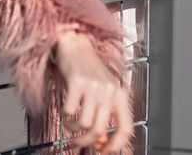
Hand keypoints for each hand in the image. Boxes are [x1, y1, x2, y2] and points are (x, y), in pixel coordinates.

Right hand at [54, 31, 132, 152]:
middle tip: (77, 141)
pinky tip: (66, 110)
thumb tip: (99, 142)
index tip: (103, 151)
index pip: (126, 128)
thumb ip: (104, 115)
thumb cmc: (89, 71)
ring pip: (85, 123)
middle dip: (86, 142)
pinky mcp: (77, 81)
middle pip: (100, 130)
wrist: (76, 46)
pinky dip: (65, 115)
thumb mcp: (102, 92)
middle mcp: (109, 90)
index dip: (115, 145)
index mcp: (119, 95)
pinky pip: (70, 110)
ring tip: (69, 123)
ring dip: (73, 129)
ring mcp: (94, 85)